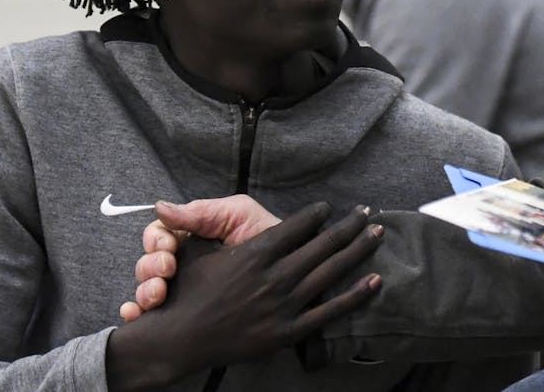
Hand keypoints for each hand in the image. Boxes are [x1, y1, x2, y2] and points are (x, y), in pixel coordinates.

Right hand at [106, 200, 382, 389]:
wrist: (180, 340)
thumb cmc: (187, 294)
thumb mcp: (196, 252)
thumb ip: (196, 222)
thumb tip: (166, 203)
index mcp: (256, 253)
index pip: (298, 225)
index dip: (316, 214)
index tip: (327, 207)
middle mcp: (276, 276)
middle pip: (324, 244)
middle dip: (349, 226)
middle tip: (367, 213)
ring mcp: (285, 304)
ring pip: (332, 271)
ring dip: (359, 249)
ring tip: (377, 234)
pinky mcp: (290, 330)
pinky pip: (330, 310)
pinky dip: (356, 294)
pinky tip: (375, 280)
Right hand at [120, 194, 283, 320]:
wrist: (294, 266)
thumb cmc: (263, 233)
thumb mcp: (235, 215)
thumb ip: (200, 212)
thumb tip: (160, 207)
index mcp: (190, 237)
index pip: (158, 236)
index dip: (156, 240)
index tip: (168, 247)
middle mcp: (181, 263)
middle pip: (147, 265)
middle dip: (150, 267)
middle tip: (168, 270)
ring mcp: (183, 290)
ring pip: (147, 291)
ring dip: (145, 292)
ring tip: (159, 295)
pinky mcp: (187, 313)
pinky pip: (152, 317)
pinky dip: (137, 315)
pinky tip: (138, 316)